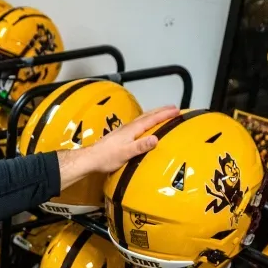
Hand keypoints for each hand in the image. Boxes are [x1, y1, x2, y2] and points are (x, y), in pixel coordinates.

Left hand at [56, 105, 182, 188]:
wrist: (90, 159)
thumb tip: (155, 139)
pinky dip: (145, 122)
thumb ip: (140, 146)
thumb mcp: (126, 153)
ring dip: (153, 115)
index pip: (152, 119)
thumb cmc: (106, 158)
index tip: (176, 110)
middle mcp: (128, 128)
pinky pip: (137, 125)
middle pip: (147, 116)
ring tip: (162, 114)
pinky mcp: (120, 136)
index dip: (164, 114)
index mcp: (132, 130)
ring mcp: (123, 131)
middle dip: (161, 111)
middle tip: (173, 108)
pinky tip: (144, 126)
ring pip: (142, 119)